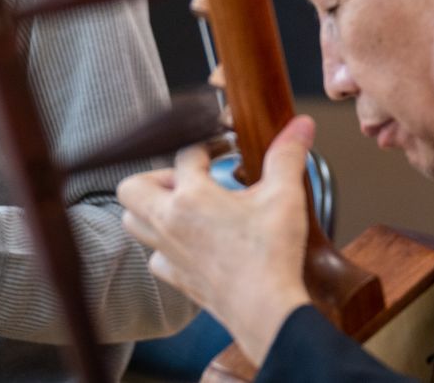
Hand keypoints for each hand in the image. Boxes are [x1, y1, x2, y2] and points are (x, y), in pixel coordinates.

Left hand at [118, 115, 316, 366]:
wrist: (265, 310)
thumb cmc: (271, 254)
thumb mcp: (285, 195)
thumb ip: (288, 154)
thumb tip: (301, 124)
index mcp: (191, 196)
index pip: (185, 154)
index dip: (209, 144)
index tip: (228, 148)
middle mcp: (169, 223)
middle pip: (132, 187)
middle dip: (158, 175)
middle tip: (191, 177)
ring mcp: (168, 253)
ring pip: (133, 222)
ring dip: (152, 208)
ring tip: (187, 204)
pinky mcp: (176, 278)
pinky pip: (154, 256)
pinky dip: (165, 245)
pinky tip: (192, 242)